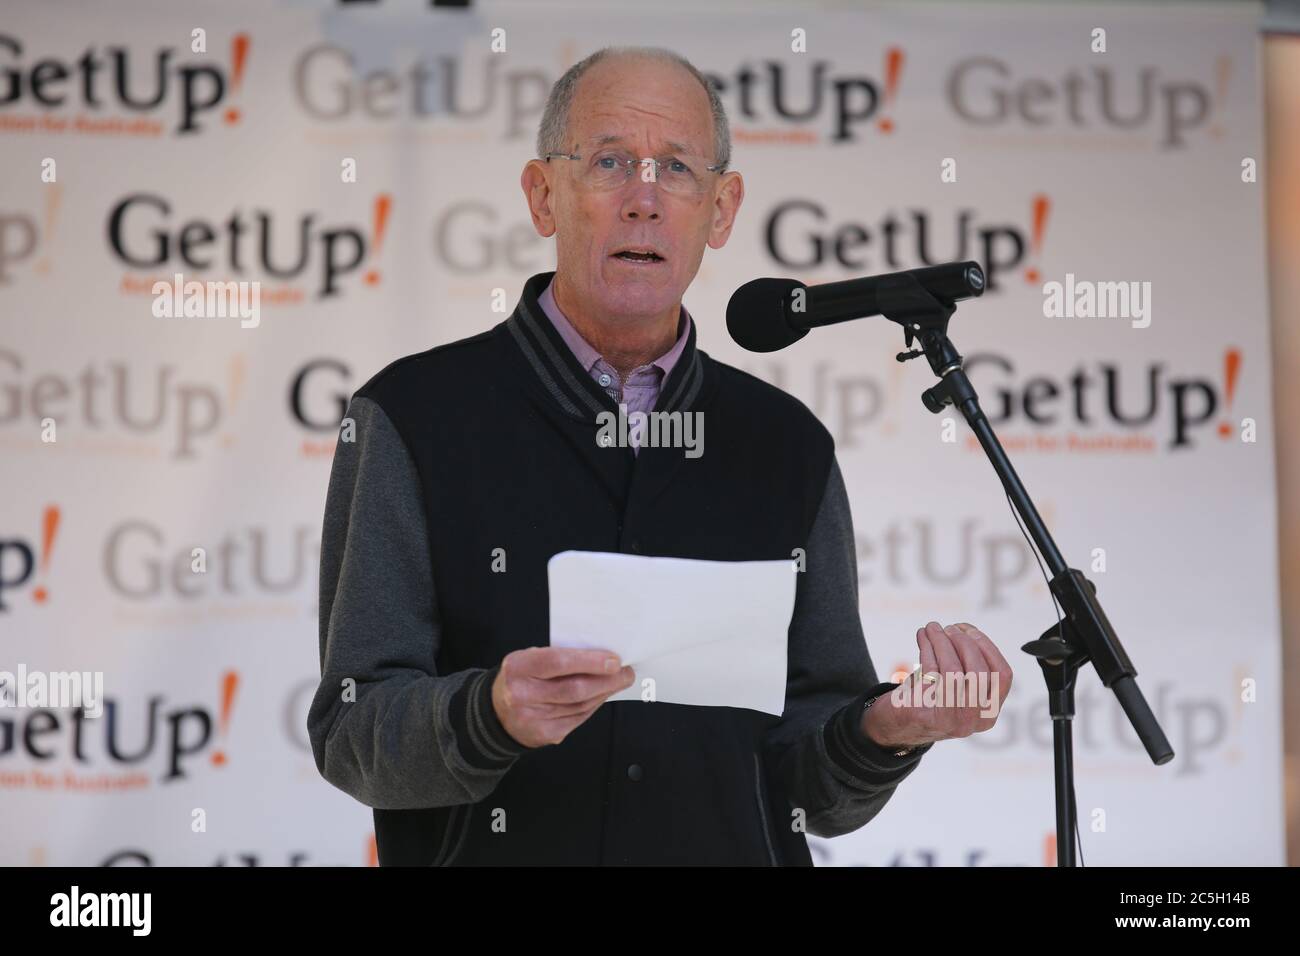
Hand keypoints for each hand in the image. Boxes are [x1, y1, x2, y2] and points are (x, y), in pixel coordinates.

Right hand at [492, 646, 635, 748]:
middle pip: (574, 688)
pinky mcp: (545, 734)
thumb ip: (559, 656)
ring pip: (580, 705)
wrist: (497, 713)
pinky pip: (578, 718)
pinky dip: (594, 705)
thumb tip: (601, 656)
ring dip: (604, 692)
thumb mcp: (529, 658)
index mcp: (518, 668)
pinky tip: (602, 695)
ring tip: (619, 681)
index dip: (589, 661)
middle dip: (607, 680)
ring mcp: (533, 718)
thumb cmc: (522, 678)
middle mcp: (522, 694)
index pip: (557, 662)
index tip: (614, 660)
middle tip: (626, 672)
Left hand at [862, 621, 1012, 748]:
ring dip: (942, 642)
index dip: (987, 647)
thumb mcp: (959, 686)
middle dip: (964, 643)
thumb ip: (970, 663)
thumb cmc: (932, 697)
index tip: (969, 629)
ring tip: (932, 627)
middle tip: (948, 628)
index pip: (1002, 675)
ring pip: (954, 671)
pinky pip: (930, 672)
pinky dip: (926, 649)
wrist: (898, 724)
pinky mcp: (925, 713)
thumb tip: (967, 630)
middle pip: (980, 672)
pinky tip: (922, 637)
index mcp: (988, 713)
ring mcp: (950, 720)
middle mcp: (973, 720)